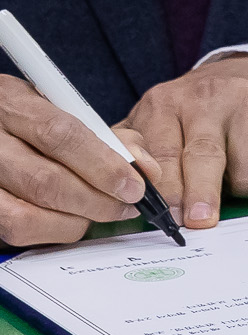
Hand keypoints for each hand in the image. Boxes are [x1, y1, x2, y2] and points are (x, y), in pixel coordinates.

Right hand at [0, 75, 146, 244]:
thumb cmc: (36, 121)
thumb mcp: (68, 111)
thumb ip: (111, 136)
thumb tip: (147, 170)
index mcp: (13, 103)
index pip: (61, 136)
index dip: (104, 166)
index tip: (135, 185)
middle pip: (45, 182)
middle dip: (98, 201)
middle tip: (125, 205)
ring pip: (26, 215)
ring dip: (76, 220)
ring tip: (99, 211)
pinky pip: (15, 230)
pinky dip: (52, 230)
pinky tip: (70, 218)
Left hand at [121, 56, 247, 231]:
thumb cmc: (196, 110)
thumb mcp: (157, 120)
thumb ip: (134, 153)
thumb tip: (119, 194)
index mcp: (166, 102)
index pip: (162, 154)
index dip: (167, 191)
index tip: (170, 217)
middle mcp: (208, 95)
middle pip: (205, 157)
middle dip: (202, 195)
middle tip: (201, 221)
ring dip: (243, 185)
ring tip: (236, 170)